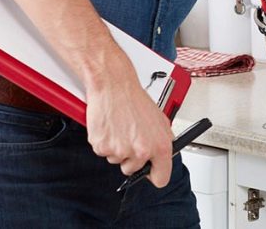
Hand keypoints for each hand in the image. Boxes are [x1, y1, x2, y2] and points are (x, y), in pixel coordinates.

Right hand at [86, 64, 172, 187]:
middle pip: (133, 170)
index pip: (161, 178)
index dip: (155, 175)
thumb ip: (162, 140)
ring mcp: (121, 151)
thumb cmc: (135, 100)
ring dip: (118, 148)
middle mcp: (141, 151)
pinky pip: (103, 153)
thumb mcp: (160, 120)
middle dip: (131, 157)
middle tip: (130, 137)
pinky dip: (105, 142)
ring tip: (121, 127)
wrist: (114, 86)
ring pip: (117, 160)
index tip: (150, 172)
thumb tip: (163, 155)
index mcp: (160, 146)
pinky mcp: (102, 147)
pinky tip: (111, 127)